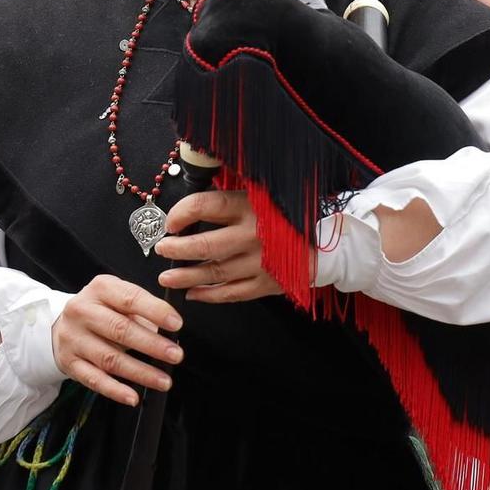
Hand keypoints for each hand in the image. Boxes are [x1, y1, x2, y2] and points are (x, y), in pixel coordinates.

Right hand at [51, 276, 182, 407]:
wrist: (63, 325)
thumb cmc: (100, 310)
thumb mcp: (117, 298)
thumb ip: (141, 311)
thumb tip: (168, 333)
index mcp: (100, 289)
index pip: (130, 298)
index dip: (156, 311)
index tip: (176, 324)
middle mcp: (82, 311)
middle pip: (120, 329)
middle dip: (152, 344)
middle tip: (175, 355)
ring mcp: (74, 338)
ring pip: (110, 359)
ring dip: (140, 372)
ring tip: (163, 380)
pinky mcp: (69, 362)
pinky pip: (94, 380)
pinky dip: (115, 390)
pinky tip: (133, 397)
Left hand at [154, 189, 286, 302]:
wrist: (327, 239)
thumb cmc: (287, 214)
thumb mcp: (261, 193)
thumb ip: (229, 195)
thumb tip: (191, 201)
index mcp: (250, 207)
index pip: (206, 206)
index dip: (181, 213)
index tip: (169, 221)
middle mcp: (252, 235)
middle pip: (204, 245)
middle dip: (177, 249)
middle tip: (161, 249)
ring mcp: (259, 263)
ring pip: (214, 273)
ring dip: (186, 277)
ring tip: (167, 277)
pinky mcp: (266, 284)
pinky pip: (231, 293)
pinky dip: (210, 296)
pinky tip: (193, 294)